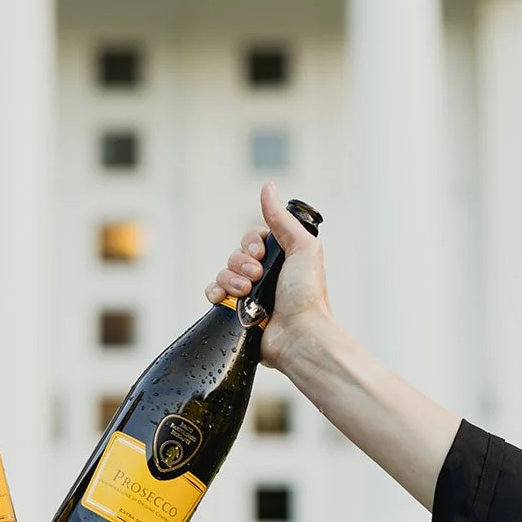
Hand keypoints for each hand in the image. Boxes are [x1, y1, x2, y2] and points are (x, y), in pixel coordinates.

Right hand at [205, 181, 331, 372]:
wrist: (300, 335)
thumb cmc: (308, 294)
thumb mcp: (302, 248)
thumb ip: (282, 219)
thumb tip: (267, 186)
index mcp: (279, 260)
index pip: (251, 240)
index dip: (250, 244)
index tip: (260, 254)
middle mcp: (264, 276)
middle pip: (234, 255)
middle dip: (242, 264)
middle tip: (257, 276)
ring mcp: (249, 296)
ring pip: (222, 273)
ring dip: (231, 279)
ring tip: (247, 293)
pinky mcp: (235, 314)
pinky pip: (213, 293)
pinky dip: (215, 292)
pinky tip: (224, 297)